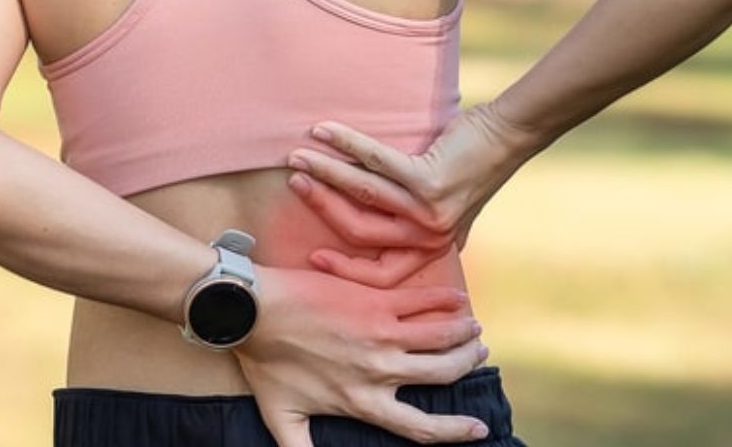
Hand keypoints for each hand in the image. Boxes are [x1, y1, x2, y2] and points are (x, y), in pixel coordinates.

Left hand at [233, 264, 493, 445]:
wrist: (252, 311)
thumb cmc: (264, 363)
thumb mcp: (281, 419)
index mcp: (362, 401)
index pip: (421, 428)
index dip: (455, 431)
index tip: (479, 429)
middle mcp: (379, 370)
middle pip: (441, 373)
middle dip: (466, 364)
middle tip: (477, 354)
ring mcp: (380, 332)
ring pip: (440, 336)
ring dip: (464, 334)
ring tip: (474, 330)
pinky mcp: (374, 301)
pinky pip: (423, 301)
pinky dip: (447, 301)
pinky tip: (459, 301)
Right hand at [285, 104, 539, 286]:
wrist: (505, 138)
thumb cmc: (468, 168)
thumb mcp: (445, 212)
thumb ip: (419, 229)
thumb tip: (383, 243)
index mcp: (429, 248)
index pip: (380, 275)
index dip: (345, 269)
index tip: (314, 258)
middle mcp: (428, 236)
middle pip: (360, 232)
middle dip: (321, 207)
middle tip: (293, 184)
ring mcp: (428, 210)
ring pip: (362, 195)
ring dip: (325, 173)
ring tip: (297, 157)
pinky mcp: (428, 180)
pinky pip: (375, 162)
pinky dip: (345, 144)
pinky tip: (323, 132)